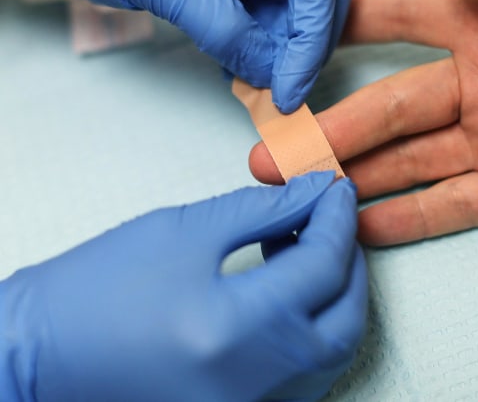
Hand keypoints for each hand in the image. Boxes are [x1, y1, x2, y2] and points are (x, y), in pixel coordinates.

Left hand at [0, 0, 351, 111]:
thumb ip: (228, 30)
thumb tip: (269, 73)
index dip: (311, 37)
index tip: (290, 86)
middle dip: (307, 41)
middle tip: (288, 87)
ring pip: (289, 7)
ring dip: (282, 50)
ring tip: (262, 86)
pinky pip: (255, 16)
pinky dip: (255, 47)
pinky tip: (242, 71)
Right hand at [0, 172, 365, 400]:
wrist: (36, 356)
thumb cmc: (93, 292)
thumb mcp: (184, 232)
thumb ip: (264, 211)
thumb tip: (314, 194)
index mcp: (235, 333)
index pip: (321, 269)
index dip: (337, 220)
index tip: (337, 189)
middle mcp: (252, 387)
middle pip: (344, 321)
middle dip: (349, 263)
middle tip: (330, 220)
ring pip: (331, 356)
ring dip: (335, 300)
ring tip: (306, 253)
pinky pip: (304, 380)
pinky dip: (313, 335)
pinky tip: (290, 299)